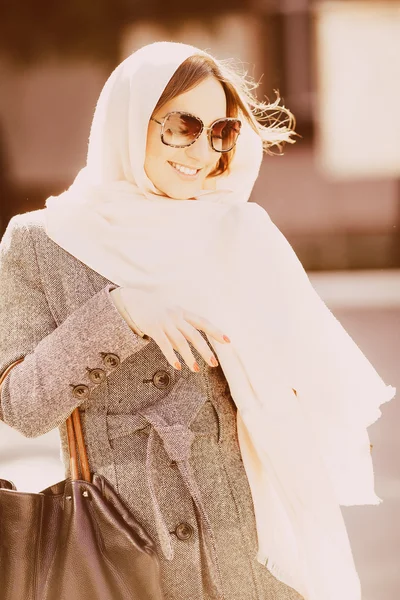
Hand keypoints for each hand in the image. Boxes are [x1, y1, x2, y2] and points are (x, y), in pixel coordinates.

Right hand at [110, 287, 230, 371]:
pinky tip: (177, 366)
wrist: (133, 300)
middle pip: (194, 335)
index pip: (203, 322)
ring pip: (181, 342)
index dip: (215, 331)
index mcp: (182, 312)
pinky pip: (164, 344)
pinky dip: (172, 356)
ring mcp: (165, 322)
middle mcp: (176, 316)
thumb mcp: (169, 317)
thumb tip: (185, 350)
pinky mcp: (153, 328)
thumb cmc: (153, 310)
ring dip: (190, 357)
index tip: (227, 341)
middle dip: (205, 350)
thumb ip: (178, 332)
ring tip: (196, 369)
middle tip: (214, 363)